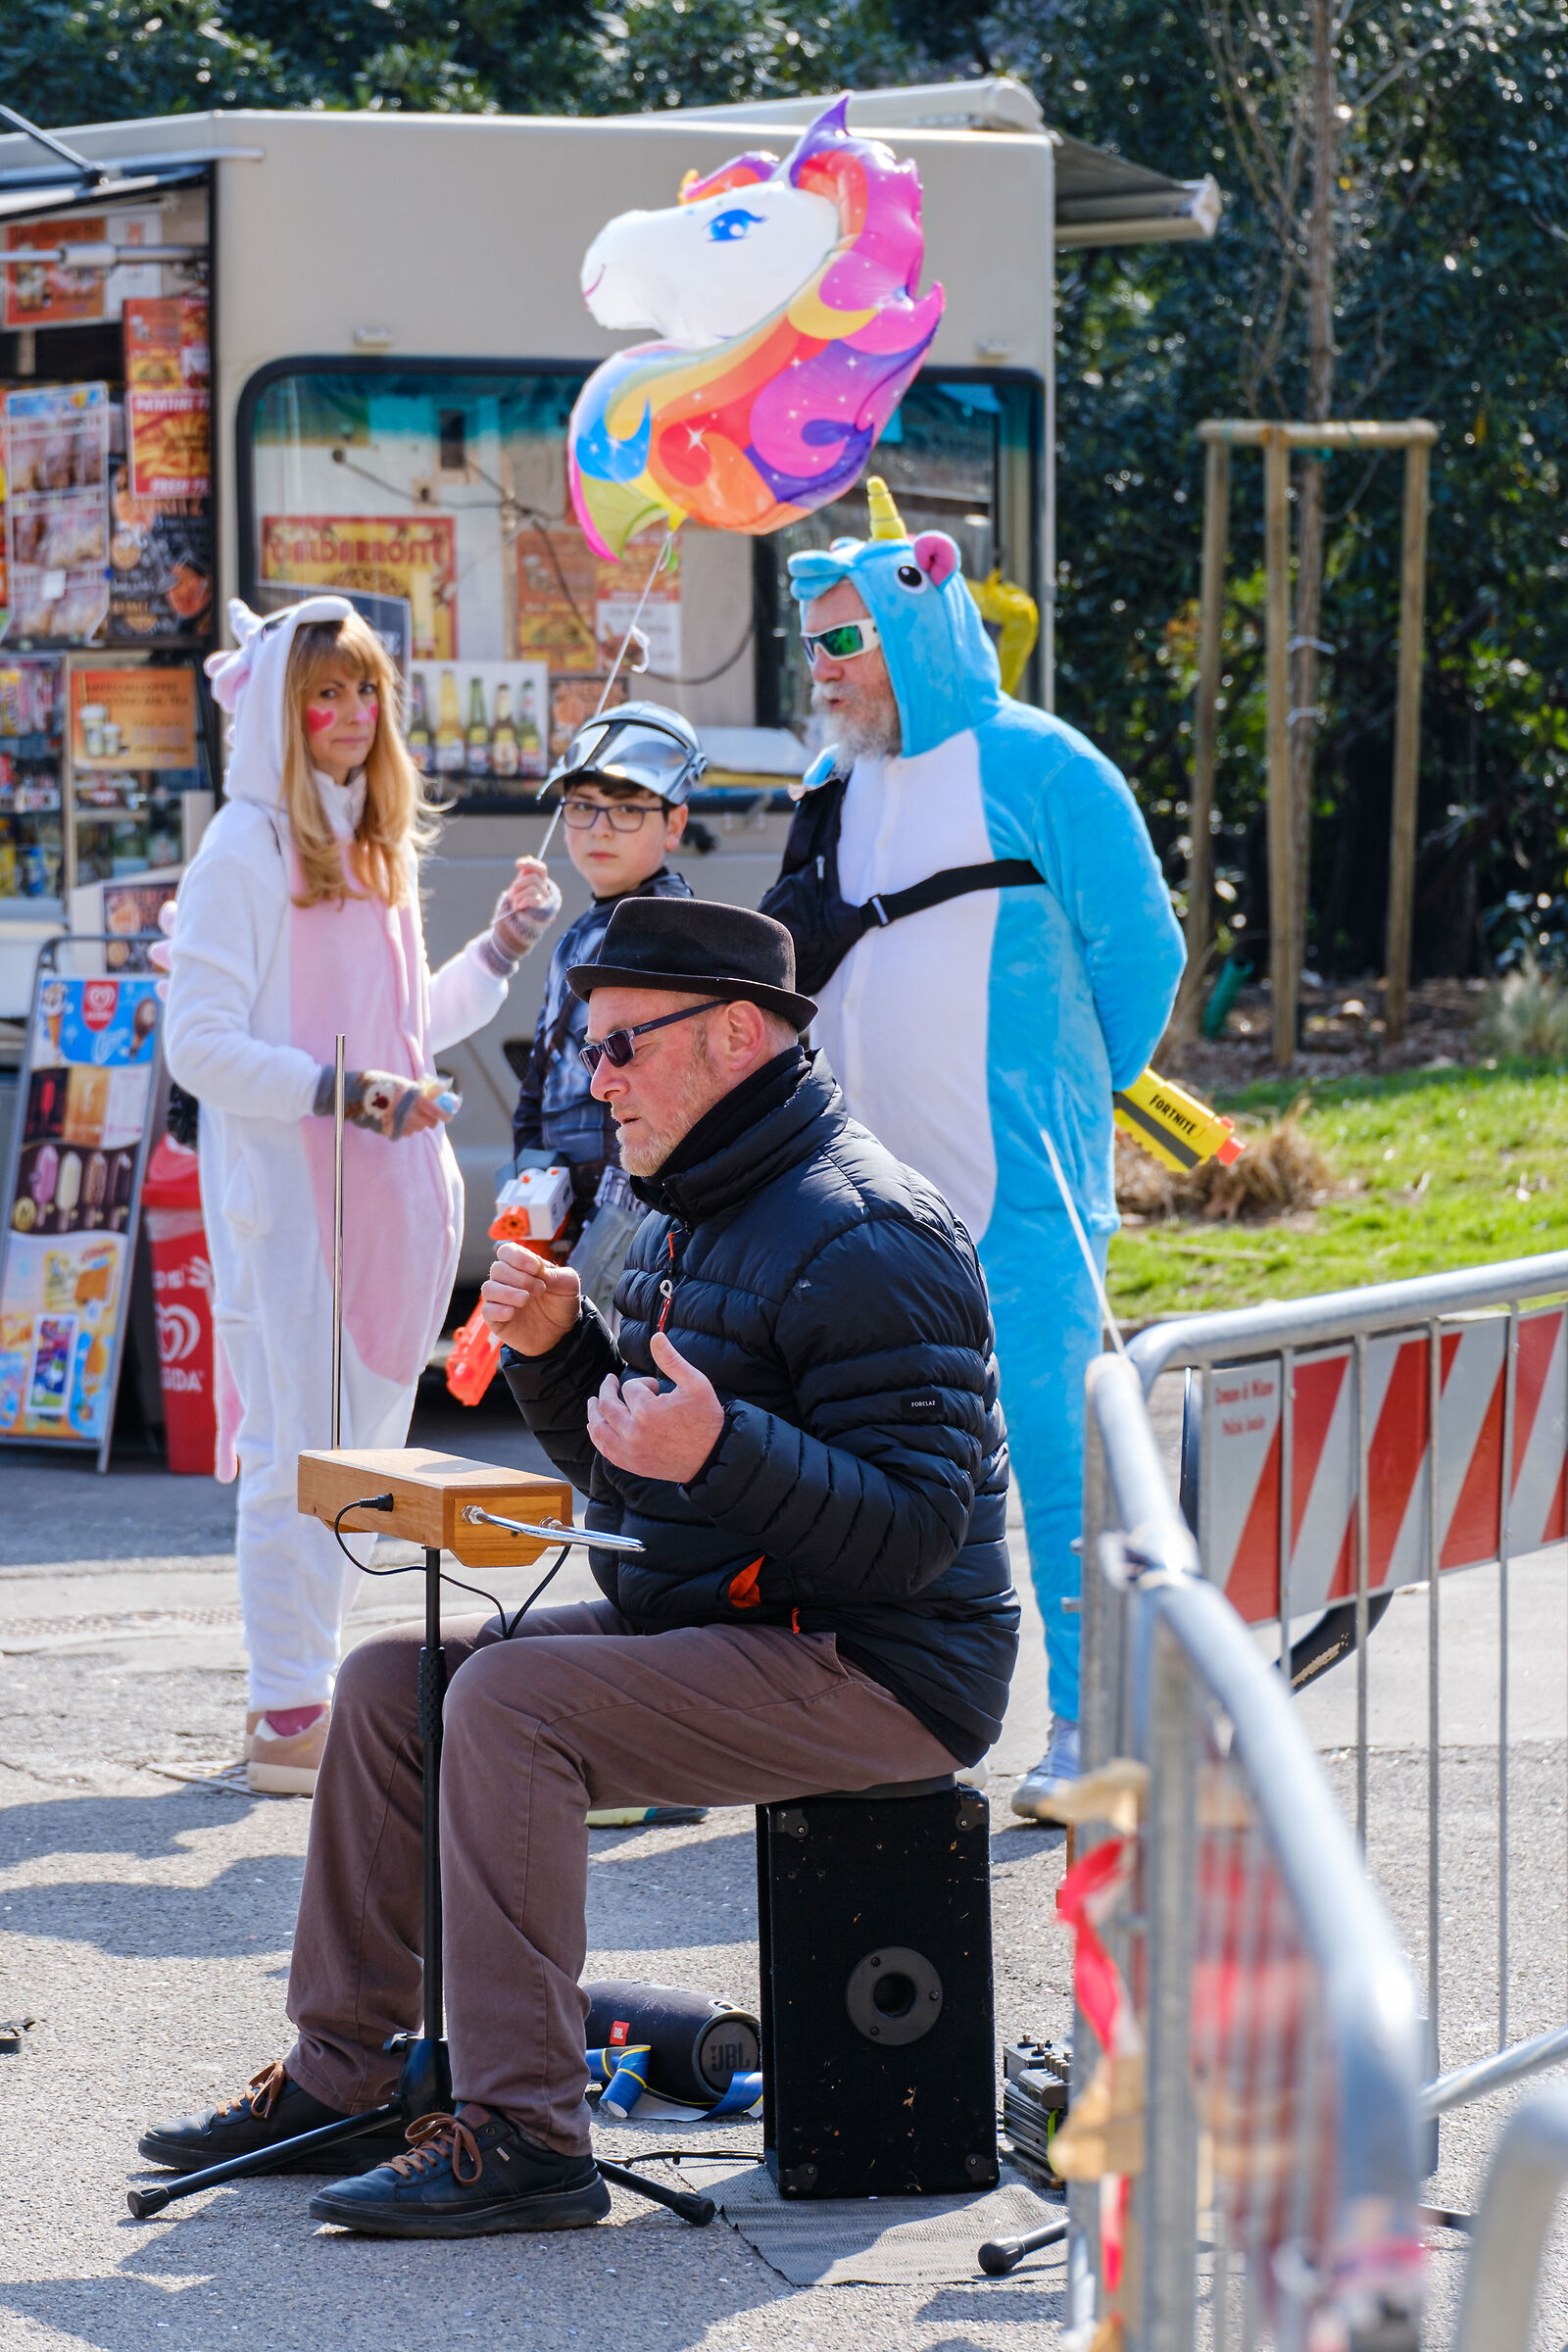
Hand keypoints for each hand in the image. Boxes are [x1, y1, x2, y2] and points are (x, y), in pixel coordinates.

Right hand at [316, 1068, 455, 1138]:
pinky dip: (406, 1128)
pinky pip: (403, 1133)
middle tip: (429, 1115)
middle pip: (428, 1123)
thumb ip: (415, 1089)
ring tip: (410, 1114)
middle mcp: (404, 1111)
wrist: (348, 1093)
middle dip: (431, 1119)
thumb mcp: (397, 1081)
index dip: (444, 1114)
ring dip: (418, 1123)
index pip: (434, 1109)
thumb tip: (434, 1094)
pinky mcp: (386, 1130)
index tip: (448, 1116)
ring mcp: (395, 1122)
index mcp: (409, 1095)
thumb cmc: (373, 1082)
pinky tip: (400, 1120)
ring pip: (416, 1129)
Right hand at [480, 1240, 581, 1356]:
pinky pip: (487, 1311)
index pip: (507, 1251)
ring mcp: (500, 1300)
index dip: (518, 1257)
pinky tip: (512, 1313)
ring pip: (489, 1288)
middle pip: (498, 1268)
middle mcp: (507, 1280)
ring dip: (507, 1292)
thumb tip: (536, 1269)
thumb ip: (555, 1273)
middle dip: (519, 1277)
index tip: (536, 1268)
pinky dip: (498, 1310)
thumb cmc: (562, 1304)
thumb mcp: (568, 1284)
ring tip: (525, 1299)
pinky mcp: (496, 1320)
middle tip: (540, 1290)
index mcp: (522, 1267)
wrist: (562, 1334)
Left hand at [490, 856, 561, 962]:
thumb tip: (527, 859)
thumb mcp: (518, 892)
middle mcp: (548, 894)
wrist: (512, 934)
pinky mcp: (544, 913)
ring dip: (518, 895)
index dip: (530, 864)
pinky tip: (518, 907)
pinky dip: (523, 901)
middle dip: (518, 884)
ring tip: (514, 905)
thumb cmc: (515, 913)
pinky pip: (534, 898)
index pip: (541, 870)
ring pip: (532, 887)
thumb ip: (524, 878)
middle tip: (511, 895)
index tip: (517, 864)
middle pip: (534, 878)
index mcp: (543, 887)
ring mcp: (548, 903)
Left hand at [585, 1330, 724, 1483]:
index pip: (630, 1388)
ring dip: (593, 1412)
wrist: (713, 1456)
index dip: (643, 1383)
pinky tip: (595, 1426)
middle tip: (610, 1380)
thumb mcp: (695, 1384)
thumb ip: (672, 1360)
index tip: (657, 1388)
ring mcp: (630, 1451)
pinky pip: (604, 1449)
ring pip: (599, 1428)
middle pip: (607, 1405)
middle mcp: (634, 1432)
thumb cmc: (706, 1418)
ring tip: (592, 1402)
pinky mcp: (631, 1464)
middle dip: (608, 1389)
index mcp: (648, 1410)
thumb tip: (656, 1336)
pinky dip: (597, 1436)